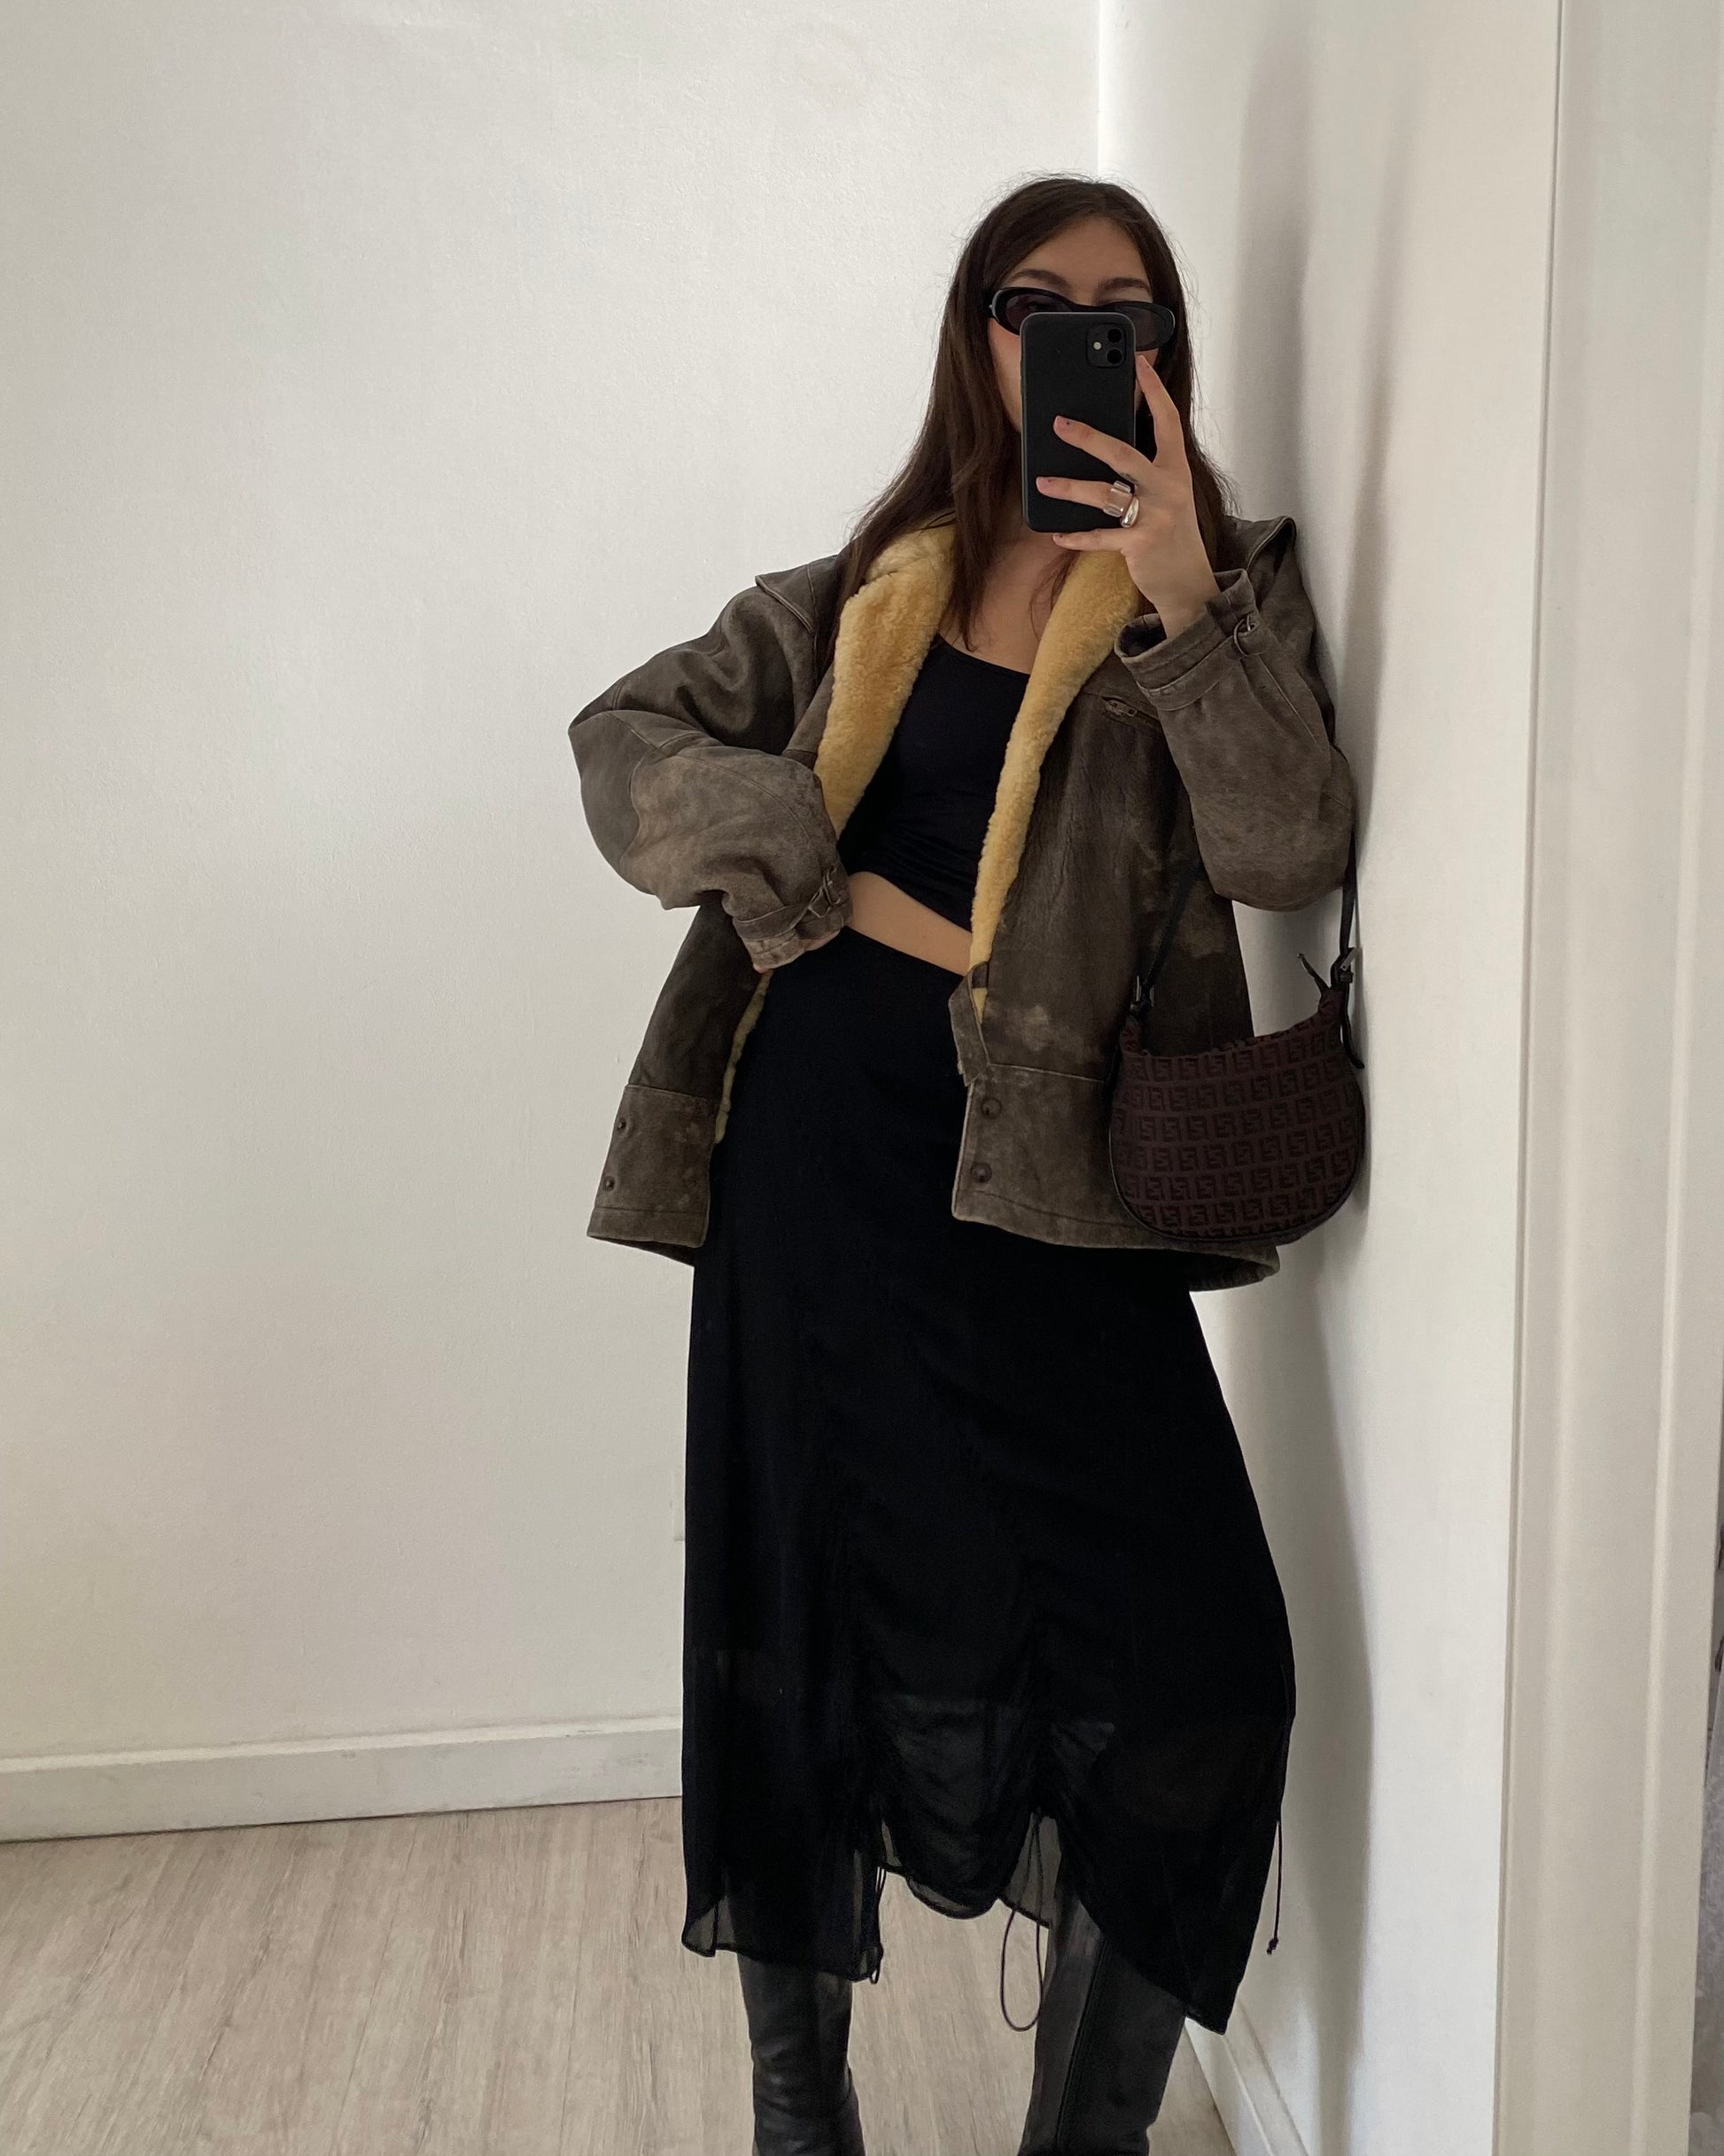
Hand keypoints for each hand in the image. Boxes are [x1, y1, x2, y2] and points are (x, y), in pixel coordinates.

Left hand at [1035, 351, 1221, 632]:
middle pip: (1124, 454)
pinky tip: (1057, 534)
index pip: (1168, 420)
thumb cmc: (1170, 532)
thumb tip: (1104, 444)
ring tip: (1043, 482)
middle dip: (1089, 437)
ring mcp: (1155, 516)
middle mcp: (1168, 487)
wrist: (1188, 581)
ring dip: (1070, 488)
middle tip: (1059, 424)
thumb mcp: (1167, 494)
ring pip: (1105, 495)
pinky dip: (1077, 536)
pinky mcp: (1141, 544)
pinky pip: (1101, 536)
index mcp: (1175, 468)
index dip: (1154, 391)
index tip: (1138, 362)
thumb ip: (1145, 469)